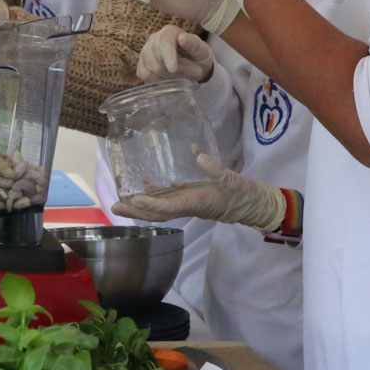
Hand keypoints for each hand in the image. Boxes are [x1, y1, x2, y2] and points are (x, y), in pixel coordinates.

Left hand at [113, 155, 286, 230]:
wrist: (255, 205)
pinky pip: (169, 199)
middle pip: (157, 213)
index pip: (169, 207)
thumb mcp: (234, 180)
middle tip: (114, 205)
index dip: (150, 205)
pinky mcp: (191, 198)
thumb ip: (217, 170)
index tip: (134, 200)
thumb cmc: (245, 194)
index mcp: (197, 204)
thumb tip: (200, 156)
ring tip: (120, 200)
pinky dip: (154, 195)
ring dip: (140, 206)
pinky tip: (145, 185)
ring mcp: (188, 203)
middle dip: (136, 211)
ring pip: (160, 208)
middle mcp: (188, 207)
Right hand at [137, 25, 213, 83]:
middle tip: (195, 71)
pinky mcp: (141, 65)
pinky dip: (158, 81)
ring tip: (184, 74)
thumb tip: (182, 38)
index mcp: (169, 32)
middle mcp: (154, 39)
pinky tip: (170, 78)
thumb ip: (193, 44)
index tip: (173, 69)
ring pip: (151, 70)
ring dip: (170, 77)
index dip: (168, 56)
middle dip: (178, 70)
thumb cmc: (198, 56)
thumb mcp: (202, 50)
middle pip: (157, 60)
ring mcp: (145, 52)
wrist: (194, 65)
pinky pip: (145, 76)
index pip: (164, 42)